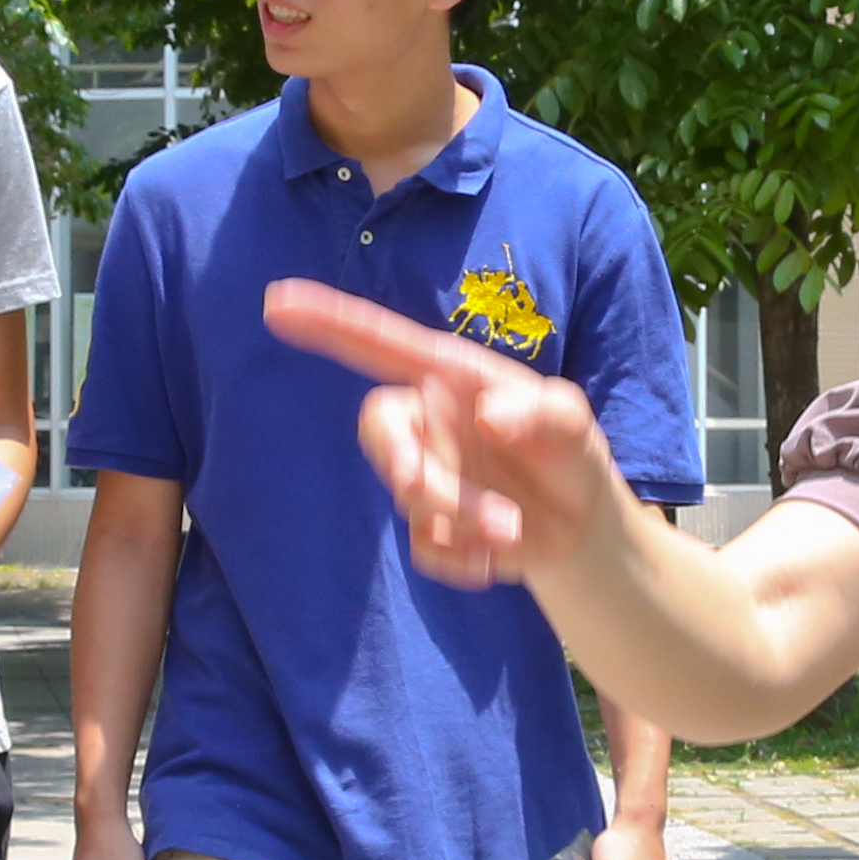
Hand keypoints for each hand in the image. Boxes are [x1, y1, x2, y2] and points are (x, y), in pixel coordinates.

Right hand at [261, 280, 630, 585]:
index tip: (276, 301)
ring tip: (514, 530)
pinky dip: (462, 556)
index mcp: (450, 377)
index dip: (328, 322)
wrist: (582, 528)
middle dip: (404, 462)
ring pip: (409, 495)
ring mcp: (424, 473)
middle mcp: (427, 421)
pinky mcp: (429, 526)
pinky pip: (425, 546)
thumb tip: (485, 417)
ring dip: (461, 517)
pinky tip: (498, 558)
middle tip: (428, 490)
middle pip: (380, 428)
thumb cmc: (571, 452)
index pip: (381, 344)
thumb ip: (538, 411)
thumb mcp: (573, 422)